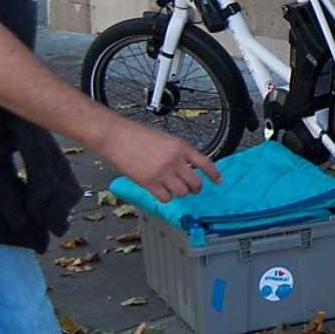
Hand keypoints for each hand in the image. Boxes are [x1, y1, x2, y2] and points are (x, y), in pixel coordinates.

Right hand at [98, 119, 221, 201]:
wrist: (117, 137)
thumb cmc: (137, 136)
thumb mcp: (165, 138)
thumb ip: (179, 152)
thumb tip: (190, 166)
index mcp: (180, 146)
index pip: (205, 162)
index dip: (213, 174)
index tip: (217, 180)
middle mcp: (174, 160)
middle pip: (195, 182)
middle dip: (195, 187)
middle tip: (193, 188)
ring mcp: (162, 173)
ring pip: (182, 192)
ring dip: (180, 192)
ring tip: (173, 187)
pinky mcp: (149, 183)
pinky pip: (166, 198)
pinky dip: (166, 197)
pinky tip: (161, 191)